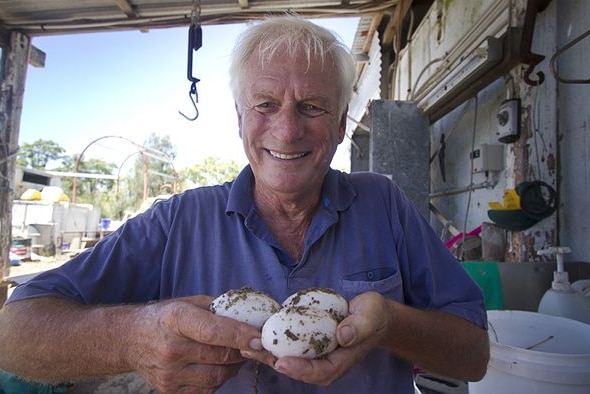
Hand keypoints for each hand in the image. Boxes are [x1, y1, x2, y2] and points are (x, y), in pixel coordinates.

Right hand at [127, 295, 262, 392]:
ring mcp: (168, 373)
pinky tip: (217, 366)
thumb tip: (251, 315)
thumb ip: (218, 308)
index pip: (213, 331)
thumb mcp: (188, 302)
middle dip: (242, 351)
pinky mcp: (169, 390)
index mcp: (176, 319)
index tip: (259, 339)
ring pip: (217, 376)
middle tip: (252, 345)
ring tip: (234, 355)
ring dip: (233, 367)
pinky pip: (206, 390)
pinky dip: (218, 379)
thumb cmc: (165, 317)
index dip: (239, 336)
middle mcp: (171, 348)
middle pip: (220, 356)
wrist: (130, 339)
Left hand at [241, 292, 390, 385]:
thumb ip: (359, 326)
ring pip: (292, 360)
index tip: (283, 363)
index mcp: (344, 359)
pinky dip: (274, 345)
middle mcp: (328, 361)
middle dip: (277, 365)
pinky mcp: (310, 343)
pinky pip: (291, 348)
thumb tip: (343, 336)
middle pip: (301, 371)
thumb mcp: (371, 315)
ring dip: (269, 357)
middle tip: (256, 354)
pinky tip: (257, 337)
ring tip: (248, 348)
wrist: (372, 314)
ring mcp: (318, 353)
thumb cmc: (373, 314)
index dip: (301, 370)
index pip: (321, 372)